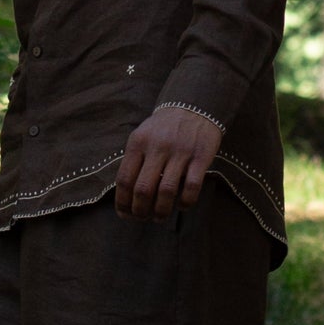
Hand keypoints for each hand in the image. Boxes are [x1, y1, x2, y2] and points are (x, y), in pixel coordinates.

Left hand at [115, 104, 223, 219]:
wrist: (194, 105)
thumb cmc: (164, 127)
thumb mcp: (142, 136)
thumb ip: (133, 161)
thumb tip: (125, 195)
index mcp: (138, 143)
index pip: (124, 179)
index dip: (122, 202)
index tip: (125, 214)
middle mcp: (157, 147)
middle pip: (143, 189)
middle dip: (140, 211)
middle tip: (143, 218)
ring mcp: (180, 151)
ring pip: (166, 191)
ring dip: (161, 211)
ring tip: (160, 218)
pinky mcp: (201, 156)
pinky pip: (192, 186)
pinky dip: (186, 202)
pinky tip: (183, 206)